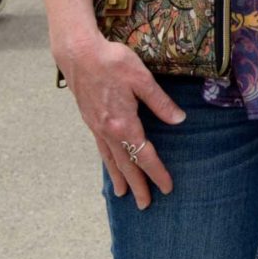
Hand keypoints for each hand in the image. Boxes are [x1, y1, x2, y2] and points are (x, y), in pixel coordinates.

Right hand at [54, 22, 185, 207]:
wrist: (78, 53)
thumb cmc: (111, 61)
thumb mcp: (141, 78)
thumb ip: (160, 102)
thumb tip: (179, 120)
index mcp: (123, 123)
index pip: (144, 155)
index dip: (157, 172)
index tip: (167, 188)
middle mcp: (107, 131)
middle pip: (125, 164)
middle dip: (137, 185)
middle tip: (145, 205)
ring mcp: (96, 127)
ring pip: (110, 159)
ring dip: (119, 177)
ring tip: (122, 194)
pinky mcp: (90, 119)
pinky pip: (101, 148)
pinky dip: (107, 161)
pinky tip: (110, 164)